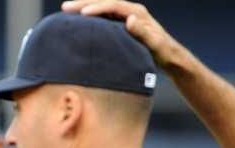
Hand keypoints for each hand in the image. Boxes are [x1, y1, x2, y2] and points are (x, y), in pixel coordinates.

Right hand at [61, 1, 181, 66]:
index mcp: (137, 13)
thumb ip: (142, 31)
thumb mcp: (154, 43)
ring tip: (66, 10)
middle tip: (65, 7)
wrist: (168, 55)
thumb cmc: (162, 51)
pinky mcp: (120, 24)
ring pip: (101, 7)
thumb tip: (129, 19)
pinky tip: (77, 20)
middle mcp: (130, 11)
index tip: (83, 12)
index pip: (114, 6)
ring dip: (84, 7)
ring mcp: (125, 17)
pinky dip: (89, 16)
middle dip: (84, 3)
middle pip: (105, 2)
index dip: (98, 7)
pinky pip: (102, 16)